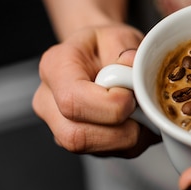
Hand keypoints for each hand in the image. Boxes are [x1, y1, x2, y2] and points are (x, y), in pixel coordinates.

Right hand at [32, 24, 161, 157]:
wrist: (101, 56)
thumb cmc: (106, 46)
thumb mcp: (119, 36)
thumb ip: (126, 51)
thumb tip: (133, 70)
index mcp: (55, 67)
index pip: (73, 101)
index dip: (109, 105)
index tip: (131, 95)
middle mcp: (49, 101)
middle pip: (75, 136)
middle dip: (119, 129)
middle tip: (140, 108)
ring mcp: (60, 126)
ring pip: (93, 149)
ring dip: (129, 136)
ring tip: (142, 113)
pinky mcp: (79, 143)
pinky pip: (108, 153)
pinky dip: (131, 142)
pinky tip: (137, 121)